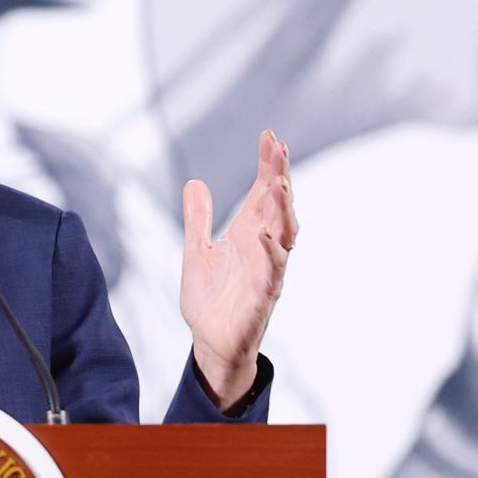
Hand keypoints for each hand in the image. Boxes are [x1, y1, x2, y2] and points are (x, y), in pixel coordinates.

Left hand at [180, 129, 297, 409]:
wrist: (210, 341)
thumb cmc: (211, 297)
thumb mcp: (197, 250)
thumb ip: (198, 219)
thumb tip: (194, 183)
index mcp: (250, 234)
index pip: (263, 194)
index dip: (269, 166)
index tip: (270, 136)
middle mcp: (264, 249)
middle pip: (278, 208)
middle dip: (280, 178)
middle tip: (278, 150)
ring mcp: (266, 273)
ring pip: (283, 237)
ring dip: (281, 211)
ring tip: (278, 184)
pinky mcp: (261, 299)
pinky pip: (270, 275)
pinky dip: (270, 255)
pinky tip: (264, 236)